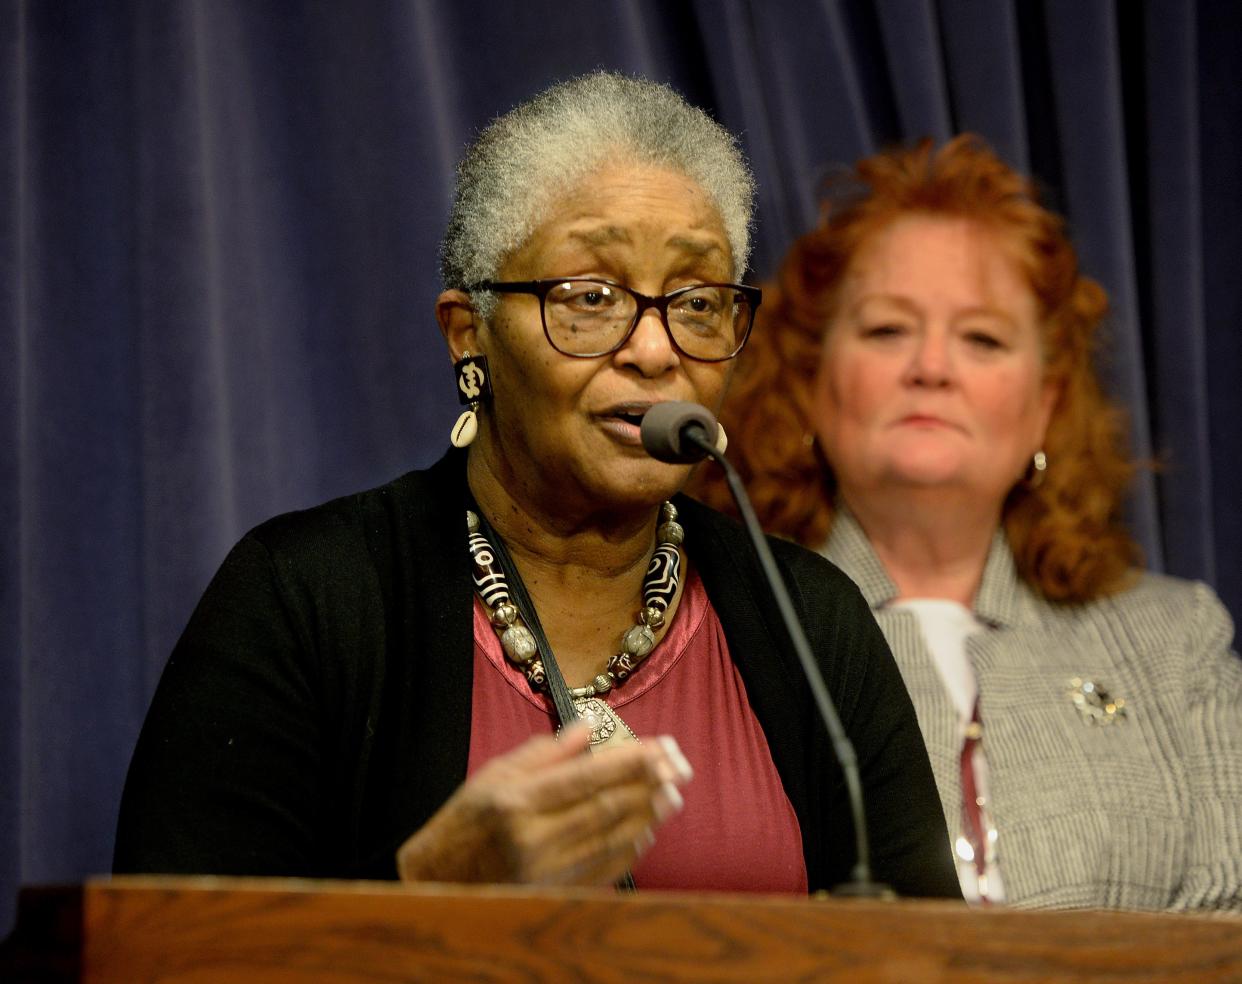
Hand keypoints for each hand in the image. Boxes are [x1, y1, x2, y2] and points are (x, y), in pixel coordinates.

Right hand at [395, 724, 692, 886]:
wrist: (436, 881)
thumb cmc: (466, 821)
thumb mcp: (495, 774)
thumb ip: (544, 752)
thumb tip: (587, 729)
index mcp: (517, 801)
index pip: (587, 776)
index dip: (630, 761)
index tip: (661, 748)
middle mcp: (533, 838)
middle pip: (606, 808)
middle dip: (648, 787)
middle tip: (680, 770)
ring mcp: (545, 871)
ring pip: (610, 839)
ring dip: (647, 817)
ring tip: (672, 796)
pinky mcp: (553, 893)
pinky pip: (602, 871)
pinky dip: (628, 851)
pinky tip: (645, 833)